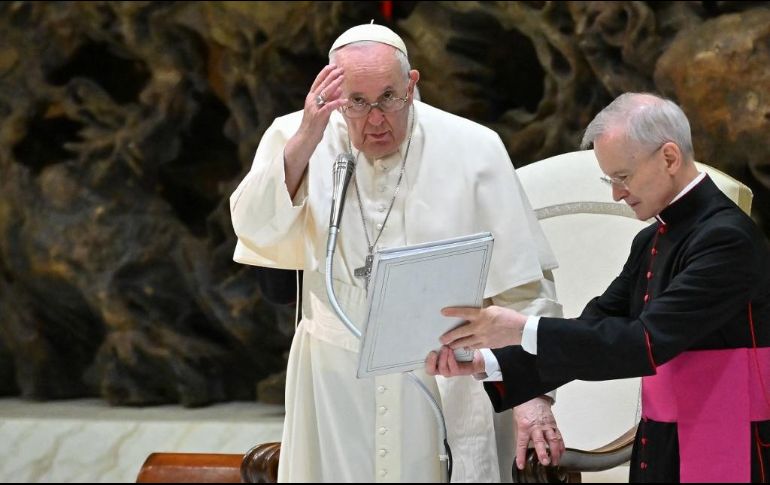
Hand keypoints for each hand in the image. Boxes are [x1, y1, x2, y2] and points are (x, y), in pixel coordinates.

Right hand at [284, 64, 347, 193]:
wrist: (306, 137)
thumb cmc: (315, 124)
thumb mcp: (323, 109)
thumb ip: (329, 99)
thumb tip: (339, 89)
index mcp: (311, 97)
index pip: (317, 81)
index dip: (325, 73)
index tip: (332, 65)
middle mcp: (311, 100)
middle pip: (322, 85)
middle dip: (331, 76)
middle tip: (340, 69)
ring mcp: (314, 108)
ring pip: (325, 93)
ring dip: (334, 84)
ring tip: (342, 78)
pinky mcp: (318, 116)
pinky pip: (329, 107)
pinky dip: (337, 103)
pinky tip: (345, 100)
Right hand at [425, 346, 483, 376]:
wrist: (478, 354)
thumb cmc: (460, 347)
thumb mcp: (449, 343)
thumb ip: (442, 342)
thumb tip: (432, 331)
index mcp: (437, 363)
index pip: (427, 366)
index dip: (427, 361)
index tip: (430, 351)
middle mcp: (442, 368)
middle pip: (431, 371)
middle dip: (431, 362)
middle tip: (434, 352)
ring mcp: (450, 371)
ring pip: (443, 370)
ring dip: (443, 358)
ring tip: (445, 348)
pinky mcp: (460, 372)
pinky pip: (453, 369)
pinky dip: (451, 359)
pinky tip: (452, 351)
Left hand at [439, 305, 526, 349]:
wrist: (520, 330)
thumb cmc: (508, 316)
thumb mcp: (493, 309)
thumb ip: (481, 312)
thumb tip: (473, 314)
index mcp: (482, 315)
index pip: (463, 313)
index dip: (452, 312)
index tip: (443, 312)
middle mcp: (480, 327)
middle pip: (460, 332)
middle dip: (449, 336)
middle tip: (441, 339)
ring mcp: (483, 338)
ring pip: (465, 342)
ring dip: (456, 344)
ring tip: (449, 346)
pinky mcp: (487, 345)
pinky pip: (474, 346)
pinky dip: (468, 346)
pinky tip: (464, 346)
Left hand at [514, 396, 564, 468]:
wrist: (532, 397)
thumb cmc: (524, 409)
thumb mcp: (517, 422)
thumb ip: (520, 436)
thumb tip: (521, 450)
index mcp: (524, 427)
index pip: (521, 444)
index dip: (521, 455)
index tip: (521, 465)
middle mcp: (536, 427)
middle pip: (539, 441)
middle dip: (543, 453)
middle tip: (545, 462)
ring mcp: (546, 426)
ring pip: (553, 439)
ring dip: (555, 452)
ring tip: (556, 461)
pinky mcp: (553, 425)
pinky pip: (559, 436)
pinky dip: (561, 446)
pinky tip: (561, 453)